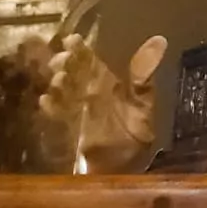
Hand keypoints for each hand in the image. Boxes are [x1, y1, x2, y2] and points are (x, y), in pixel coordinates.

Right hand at [39, 34, 166, 172]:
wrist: (125, 168)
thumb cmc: (135, 133)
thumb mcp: (143, 103)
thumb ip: (144, 75)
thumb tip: (160, 39)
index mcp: (107, 83)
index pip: (90, 60)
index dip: (80, 49)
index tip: (71, 39)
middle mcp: (88, 93)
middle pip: (72, 72)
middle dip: (63, 63)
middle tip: (59, 60)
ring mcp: (76, 110)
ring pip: (62, 90)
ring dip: (57, 83)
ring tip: (58, 79)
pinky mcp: (68, 129)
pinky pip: (56, 115)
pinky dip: (50, 108)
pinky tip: (46, 101)